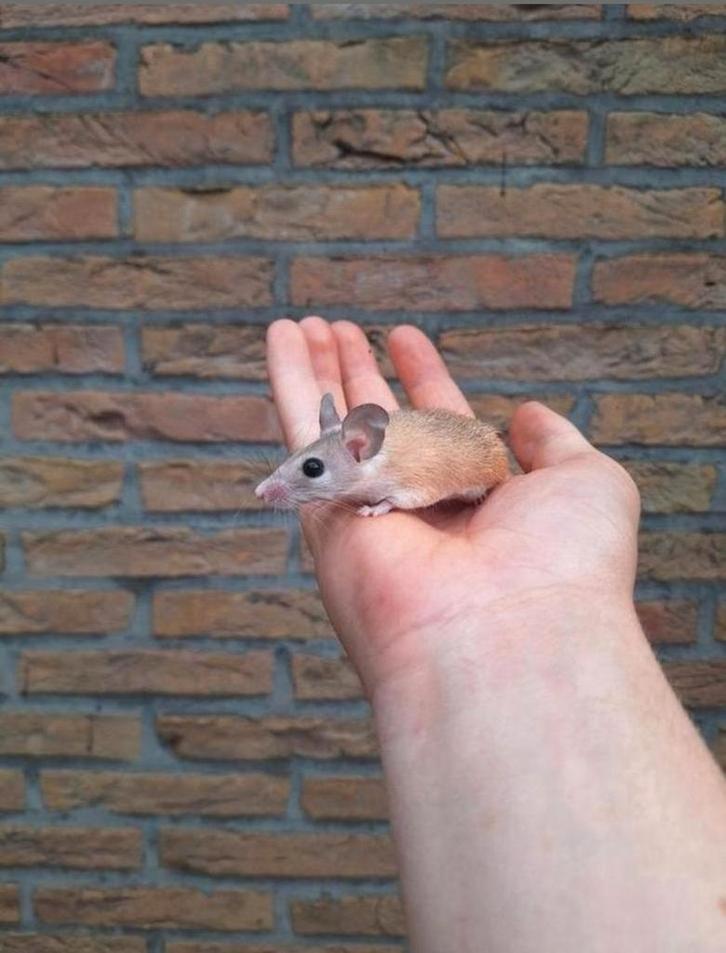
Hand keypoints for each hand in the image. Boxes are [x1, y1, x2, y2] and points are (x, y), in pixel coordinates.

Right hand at [267, 317, 640, 700]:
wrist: (508, 633)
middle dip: (359, 374)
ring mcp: (369, 512)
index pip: (440, 422)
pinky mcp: (325, 513)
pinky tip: (280, 337)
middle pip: (379, 424)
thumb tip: (526, 415)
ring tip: (303, 322)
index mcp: (476, 498)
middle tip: (339, 329)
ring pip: (332, 426)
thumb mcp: (585, 482)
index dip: (423, 375)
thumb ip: (555, 443)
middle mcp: (417, 506)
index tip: (404, 337)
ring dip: (315, 371)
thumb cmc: (563, 563)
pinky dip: (288, 382)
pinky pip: (301, 436)